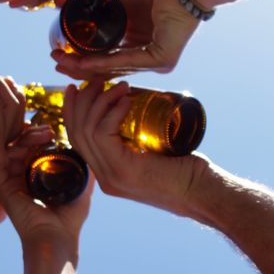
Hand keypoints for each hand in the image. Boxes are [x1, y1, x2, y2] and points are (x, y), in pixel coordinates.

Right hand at [0, 126, 93, 252]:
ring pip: (10, 150)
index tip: (54, 132)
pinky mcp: (3, 188)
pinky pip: (0, 162)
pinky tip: (26, 146)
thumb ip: (86, 172)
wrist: (56, 239)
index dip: (40, 138)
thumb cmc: (69, 220)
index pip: (33, 151)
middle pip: (21, 147)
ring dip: (25, 139)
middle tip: (48, 131)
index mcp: (36, 180)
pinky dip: (12, 149)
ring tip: (43, 135)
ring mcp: (11, 183)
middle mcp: (21, 180)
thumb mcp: (82, 189)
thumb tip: (92, 154)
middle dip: (33, 134)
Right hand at [52, 0, 199, 79]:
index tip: (58, 56)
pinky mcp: (163, 59)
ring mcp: (157, 62)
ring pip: (114, 68)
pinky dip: (105, 62)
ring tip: (62, 62)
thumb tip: (58, 1)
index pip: (107, 60)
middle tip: (54, 61)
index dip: (81, 60)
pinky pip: (129, 61)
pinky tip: (85, 61)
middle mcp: (148, 58)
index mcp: (140, 45)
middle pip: (107, 68)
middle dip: (78, 68)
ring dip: (86, 67)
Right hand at [63, 81, 208, 216]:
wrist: (201, 192)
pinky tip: (125, 100)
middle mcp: (105, 178)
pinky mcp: (124, 170)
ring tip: (120, 86)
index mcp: (107, 173)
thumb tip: (132, 106)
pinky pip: (103, 134)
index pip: (76, 139)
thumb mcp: (152, 152)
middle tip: (99, 81)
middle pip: (76, 132)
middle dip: (83, 101)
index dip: (71, 111)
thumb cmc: (186, 169)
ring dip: (101, 101)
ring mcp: (112, 176)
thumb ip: (137, 139)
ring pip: (87, 130)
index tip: (77, 87)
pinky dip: (111, 112)